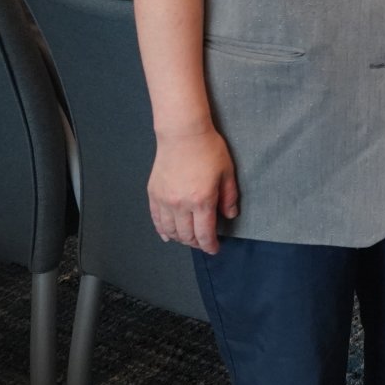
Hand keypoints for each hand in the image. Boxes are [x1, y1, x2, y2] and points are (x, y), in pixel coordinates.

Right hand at [149, 124, 237, 253]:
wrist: (182, 134)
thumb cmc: (208, 150)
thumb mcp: (227, 173)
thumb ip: (229, 197)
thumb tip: (230, 215)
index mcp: (201, 200)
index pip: (204, 233)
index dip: (209, 245)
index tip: (214, 249)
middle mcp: (180, 204)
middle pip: (186, 235)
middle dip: (196, 243)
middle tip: (203, 244)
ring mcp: (164, 200)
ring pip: (170, 230)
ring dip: (180, 238)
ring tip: (188, 239)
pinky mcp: (153, 194)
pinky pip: (156, 219)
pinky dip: (162, 230)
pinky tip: (168, 234)